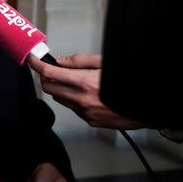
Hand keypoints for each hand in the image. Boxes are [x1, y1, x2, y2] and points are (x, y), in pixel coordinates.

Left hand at [28, 54, 143, 129]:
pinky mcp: (91, 122)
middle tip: (52, 68)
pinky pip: (74, 109)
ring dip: (60, 89)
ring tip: (75, 81)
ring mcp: (86, 113)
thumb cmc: (130, 82)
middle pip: (49, 88)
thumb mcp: (105, 62)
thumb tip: (61, 61)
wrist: (149, 105)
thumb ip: (79, 61)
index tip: (32, 60)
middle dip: (47, 77)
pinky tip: (87, 94)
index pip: (50, 73)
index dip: (37, 65)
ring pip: (60, 99)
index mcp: (84, 82)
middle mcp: (82, 100)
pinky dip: (73, 100)